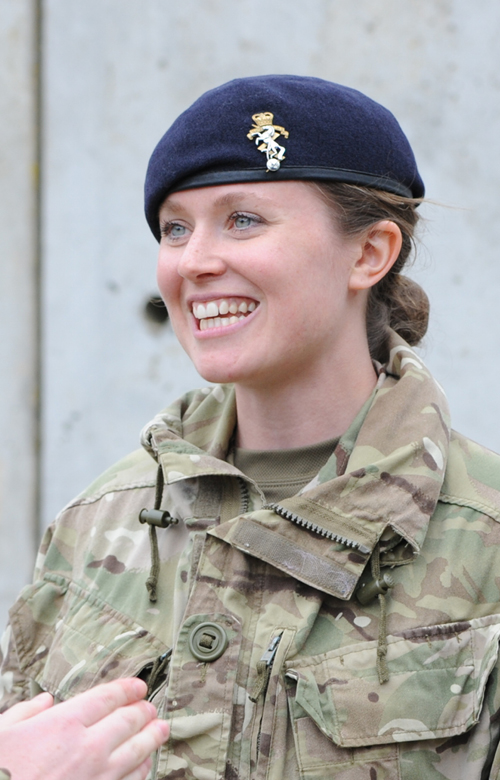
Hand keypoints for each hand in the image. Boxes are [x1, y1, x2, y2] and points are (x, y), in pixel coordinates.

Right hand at [0, 678, 168, 779]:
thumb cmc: (2, 770)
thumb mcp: (3, 732)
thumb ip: (26, 712)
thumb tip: (43, 702)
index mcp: (64, 723)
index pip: (108, 697)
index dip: (128, 688)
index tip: (138, 686)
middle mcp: (87, 747)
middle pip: (129, 720)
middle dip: (144, 710)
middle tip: (151, 707)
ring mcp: (97, 776)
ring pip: (137, 751)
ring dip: (152, 737)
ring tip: (161, 729)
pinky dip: (142, 769)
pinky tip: (145, 764)